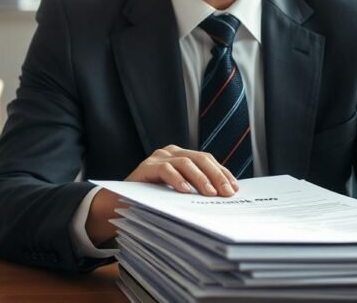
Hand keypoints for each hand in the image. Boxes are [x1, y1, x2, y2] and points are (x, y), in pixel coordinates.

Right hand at [85, 145, 239, 245]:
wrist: (121, 204)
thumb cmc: (154, 199)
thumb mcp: (179, 192)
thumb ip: (196, 188)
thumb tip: (224, 196)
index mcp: (181, 156)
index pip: (207, 160)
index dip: (222, 173)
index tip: (234, 188)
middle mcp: (171, 152)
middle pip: (200, 159)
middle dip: (216, 176)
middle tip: (226, 193)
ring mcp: (158, 158)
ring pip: (185, 162)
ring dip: (200, 179)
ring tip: (210, 194)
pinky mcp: (146, 166)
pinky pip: (165, 170)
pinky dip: (177, 180)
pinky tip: (186, 191)